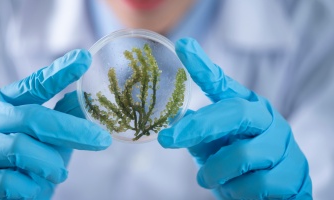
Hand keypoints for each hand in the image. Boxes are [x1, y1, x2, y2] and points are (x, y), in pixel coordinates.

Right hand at [0, 50, 111, 198]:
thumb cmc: (20, 159)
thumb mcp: (44, 135)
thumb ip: (62, 116)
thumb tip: (87, 97)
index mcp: (4, 101)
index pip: (34, 84)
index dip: (59, 72)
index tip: (84, 59)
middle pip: (33, 117)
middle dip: (72, 130)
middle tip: (102, 140)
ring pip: (21, 149)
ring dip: (50, 164)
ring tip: (60, 173)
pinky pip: (11, 181)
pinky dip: (32, 187)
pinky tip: (36, 187)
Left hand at [158, 38, 311, 198]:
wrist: (276, 197)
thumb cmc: (240, 168)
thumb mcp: (215, 148)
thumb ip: (200, 134)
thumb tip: (175, 120)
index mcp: (245, 108)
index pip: (222, 84)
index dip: (202, 66)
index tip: (183, 46)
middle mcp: (266, 119)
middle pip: (233, 112)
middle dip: (198, 127)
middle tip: (167, 140)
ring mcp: (283, 145)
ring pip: (241, 155)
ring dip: (216, 172)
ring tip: (208, 179)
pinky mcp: (292, 174)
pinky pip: (255, 184)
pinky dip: (235, 191)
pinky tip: (236, 191)